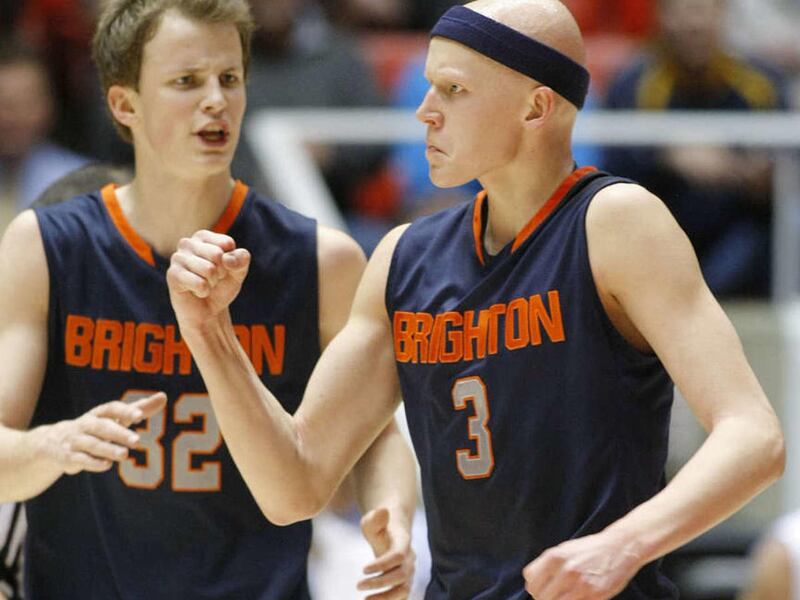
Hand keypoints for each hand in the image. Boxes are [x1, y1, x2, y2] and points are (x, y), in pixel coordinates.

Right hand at [42, 393, 166, 474]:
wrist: (53, 443)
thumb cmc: (95, 427)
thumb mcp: (115, 417)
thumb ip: (139, 408)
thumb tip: (163, 396)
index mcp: (99, 414)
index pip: (111, 409)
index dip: (124, 411)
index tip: (139, 415)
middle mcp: (86, 425)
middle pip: (103, 427)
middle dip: (119, 434)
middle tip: (137, 440)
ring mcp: (76, 441)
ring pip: (92, 444)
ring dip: (108, 449)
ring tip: (124, 454)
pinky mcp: (68, 457)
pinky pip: (80, 459)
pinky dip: (92, 463)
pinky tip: (106, 465)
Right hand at [166, 230, 250, 332]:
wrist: (208, 311)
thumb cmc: (222, 286)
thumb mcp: (238, 271)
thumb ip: (241, 260)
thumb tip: (227, 259)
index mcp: (203, 236)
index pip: (227, 244)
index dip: (230, 261)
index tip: (223, 268)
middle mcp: (187, 243)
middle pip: (217, 255)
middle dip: (221, 272)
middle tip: (213, 279)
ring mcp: (177, 258)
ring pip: (209, 269)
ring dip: (212, 283)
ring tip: (205, 285)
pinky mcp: (172, 275)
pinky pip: (199, 283)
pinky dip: (204, 291)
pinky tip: (197, 292)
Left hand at [357, 507, 414, 599]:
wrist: (391, 531)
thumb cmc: (379, 526)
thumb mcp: (372, 520)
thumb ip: (376, 518)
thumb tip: (383, 511)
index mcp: (403, 542)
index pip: (398, 556)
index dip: (382, 564)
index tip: (363, 569)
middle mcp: (409, 559)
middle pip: (401, 576)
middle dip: (380, 583)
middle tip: (358, 585)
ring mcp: (408, 572)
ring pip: (404, 590)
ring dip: (386, 598)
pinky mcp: (404, 582)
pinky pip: (401, 597)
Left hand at [522, 531, 641, 598]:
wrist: (619, 548)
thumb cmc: (590, 549)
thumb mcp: (564, 550)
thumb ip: (548, 565)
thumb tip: (532, 584)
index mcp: (554, 556)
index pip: (530, 579)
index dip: (535, 585)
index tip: (542, 587)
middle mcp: (565, 570)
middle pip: (539, 596)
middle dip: (544, 597)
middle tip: (554, 595)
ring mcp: (580, 585)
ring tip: (565, 597)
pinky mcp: (593, 596)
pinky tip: (577, 597)